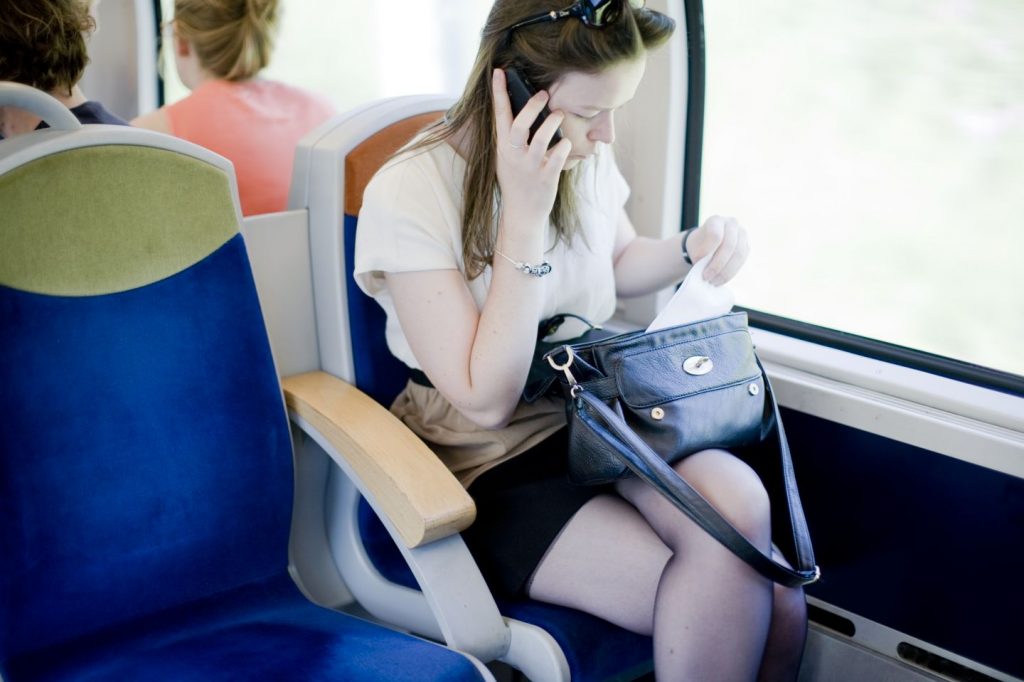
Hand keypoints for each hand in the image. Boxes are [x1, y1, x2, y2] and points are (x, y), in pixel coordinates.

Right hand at [491, 68, 572, 232]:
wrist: (521, 213)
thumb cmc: (517, 181)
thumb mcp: (507, 158)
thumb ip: (512, 137)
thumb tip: (522, 108)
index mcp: (503, 148)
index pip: (499, 116)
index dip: (499, 92)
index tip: (499, 71)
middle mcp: (514, 156)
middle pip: (520, 125)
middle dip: (532, 106)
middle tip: (544, 94)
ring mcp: (530, 167)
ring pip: (541, 139)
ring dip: (553, 123)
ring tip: (559, 114)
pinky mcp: (546, 177)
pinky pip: (558, 156)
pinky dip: (564, 146)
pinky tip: (566, 143)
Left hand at [685, 215, 748, 285]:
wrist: (708, 244)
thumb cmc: (700, 245)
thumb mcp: (696, 247)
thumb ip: (701, 255)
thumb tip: (707, 273)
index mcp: (716, 220)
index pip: (715, 234)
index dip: (707, 250)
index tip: (697, 261)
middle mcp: (732, 224)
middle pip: (729, 246)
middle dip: (717, 265)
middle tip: (706, 277)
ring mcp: (742, 235)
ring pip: (738, 255)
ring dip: (725, 272)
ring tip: (713, 281)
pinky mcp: (747, 247)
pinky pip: (742, 261)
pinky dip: (731, 273)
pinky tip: (720, 280)